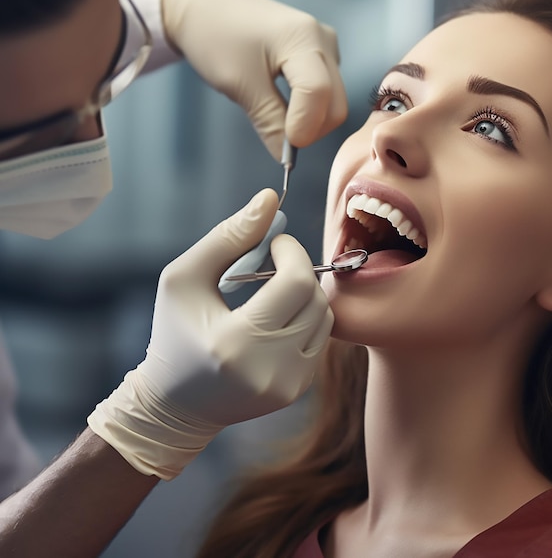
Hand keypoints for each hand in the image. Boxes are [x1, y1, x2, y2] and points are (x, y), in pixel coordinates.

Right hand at [87, 189, 332, 478]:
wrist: (177, 404)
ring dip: (304, 293)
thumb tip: (269, 199)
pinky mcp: (297, 391)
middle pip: (316, 298)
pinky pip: (320, 338)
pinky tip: (275, 319)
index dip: (293, 252)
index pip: (296, 283)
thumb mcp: (184, 278)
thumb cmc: (174, 335)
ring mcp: (289, 385)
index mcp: (237, 343)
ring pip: (324, 317)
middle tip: (274, 264)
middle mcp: (271, 370)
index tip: (275, 243)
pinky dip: (304, 319)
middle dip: (299, 269)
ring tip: (272, 292)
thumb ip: (227, 237)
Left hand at [161, 0, 347, 159]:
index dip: (303, 128)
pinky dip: (307, 108)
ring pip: (333, 102)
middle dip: (311, 130)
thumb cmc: (215, 37)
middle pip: (335, 105)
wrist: (203, 7)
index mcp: (303, 38)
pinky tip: (282, 103)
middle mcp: (322, 39)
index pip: (318, 95)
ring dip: (309, 121)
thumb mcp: (239, 85)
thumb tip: (287, 158)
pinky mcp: (320, 52)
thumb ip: (269, 122)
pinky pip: (326, 92)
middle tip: (278, 138)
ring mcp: (325, 45)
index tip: (284, 149)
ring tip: (274, 115)